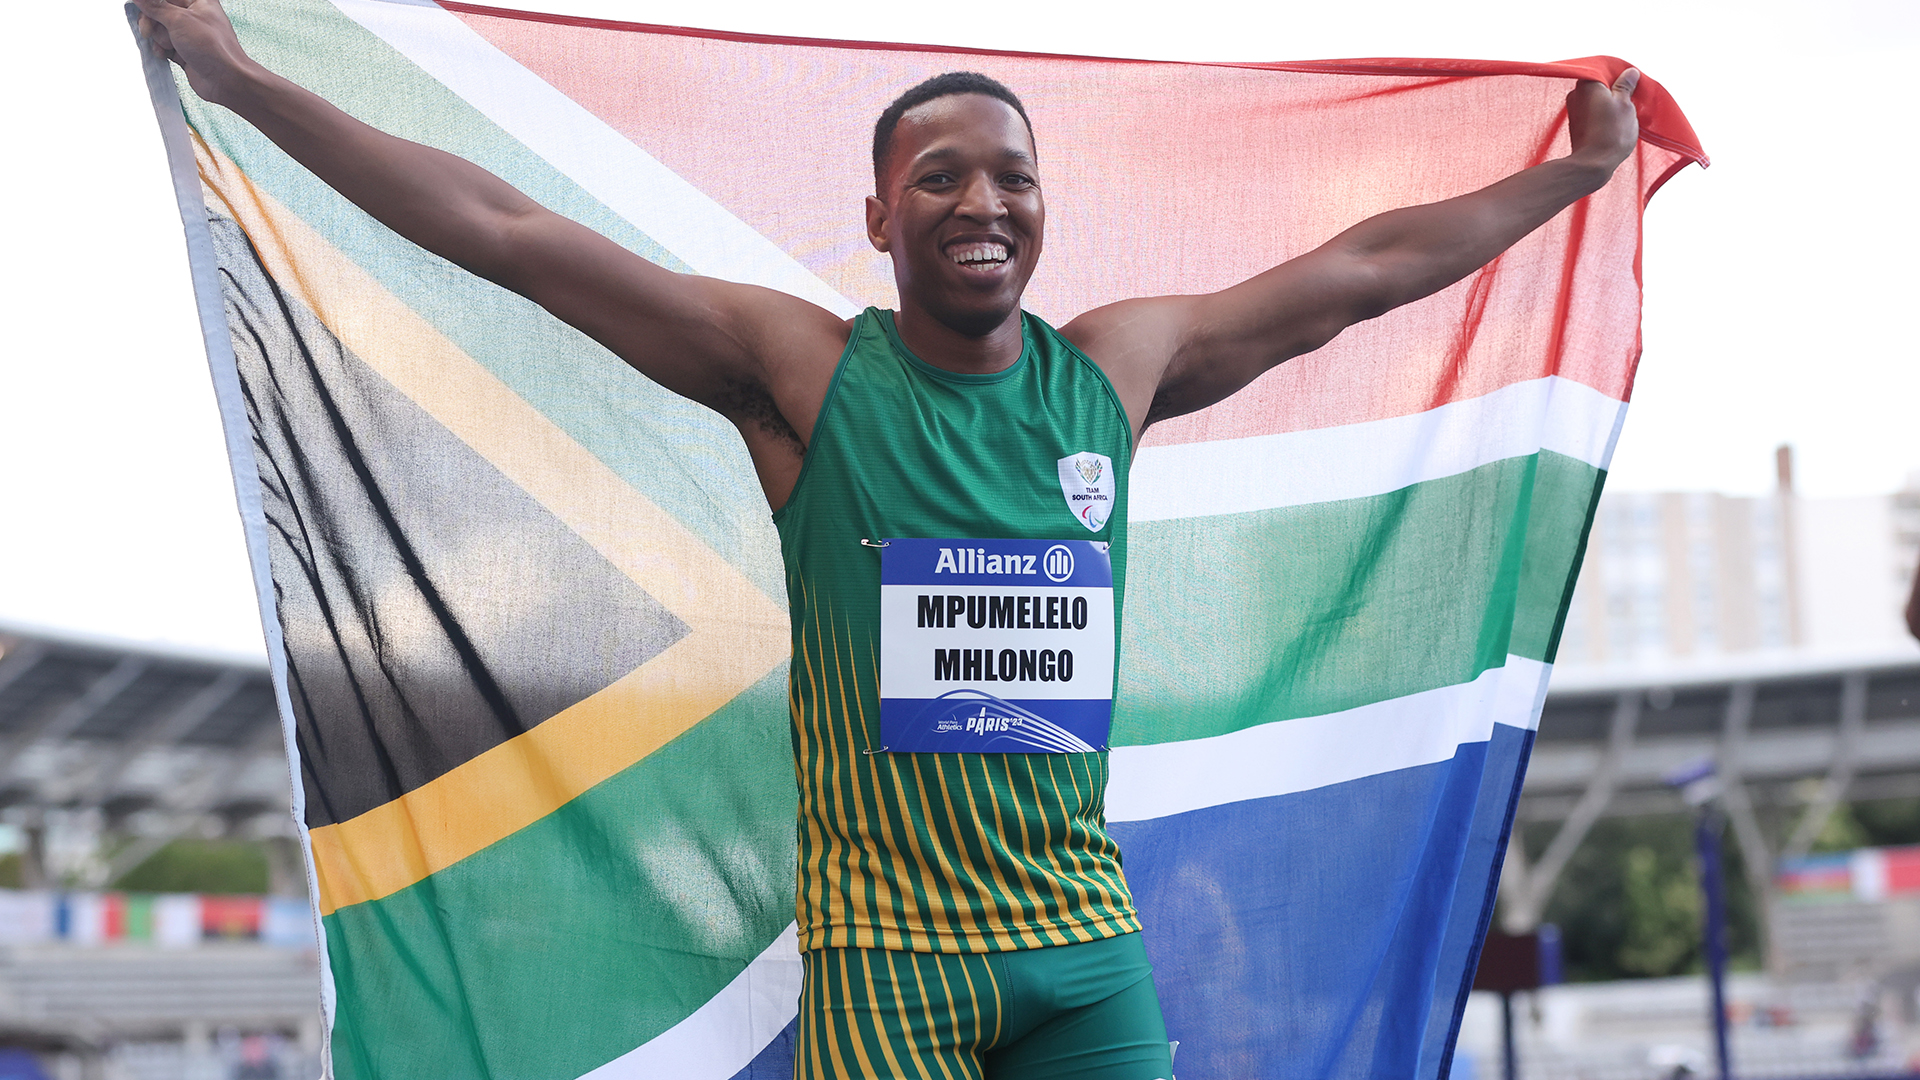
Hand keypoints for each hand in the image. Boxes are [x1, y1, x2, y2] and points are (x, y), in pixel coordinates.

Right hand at [131, 0, 257, 106]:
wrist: (226, 81)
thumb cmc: (214, 48)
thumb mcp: (179, 20)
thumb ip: (155, 6)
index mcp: (199, 1)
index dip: (152, 3)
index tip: (142, 8)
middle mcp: (195, 16)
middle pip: (160, 11)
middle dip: (153, 22)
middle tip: (149, 30)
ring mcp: (190, 34)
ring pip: (160, 29)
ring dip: (159, 38)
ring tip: (168, 45)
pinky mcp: (185, 51)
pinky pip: (164, 45)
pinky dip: (162, 49)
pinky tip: (165, 54)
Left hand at [1565, 68, 1639, 173]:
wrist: (1593, 164)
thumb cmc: (1611, 132)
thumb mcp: (1625, 104)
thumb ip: (1626, 86)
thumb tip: (1630, 72)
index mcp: (1587, 84)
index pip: (1604, 70)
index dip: (1620, 75)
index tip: (1632, 82)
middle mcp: (1575, 94)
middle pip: (1599, 85)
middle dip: (1615, 90)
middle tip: (1631, 98)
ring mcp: (1573, 111)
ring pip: (1596, 100)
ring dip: (1609, 103)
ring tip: (1624, 112)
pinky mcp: (1576, 125)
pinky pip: (1592, 113)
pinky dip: (1603, 114)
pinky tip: (1614, 122)